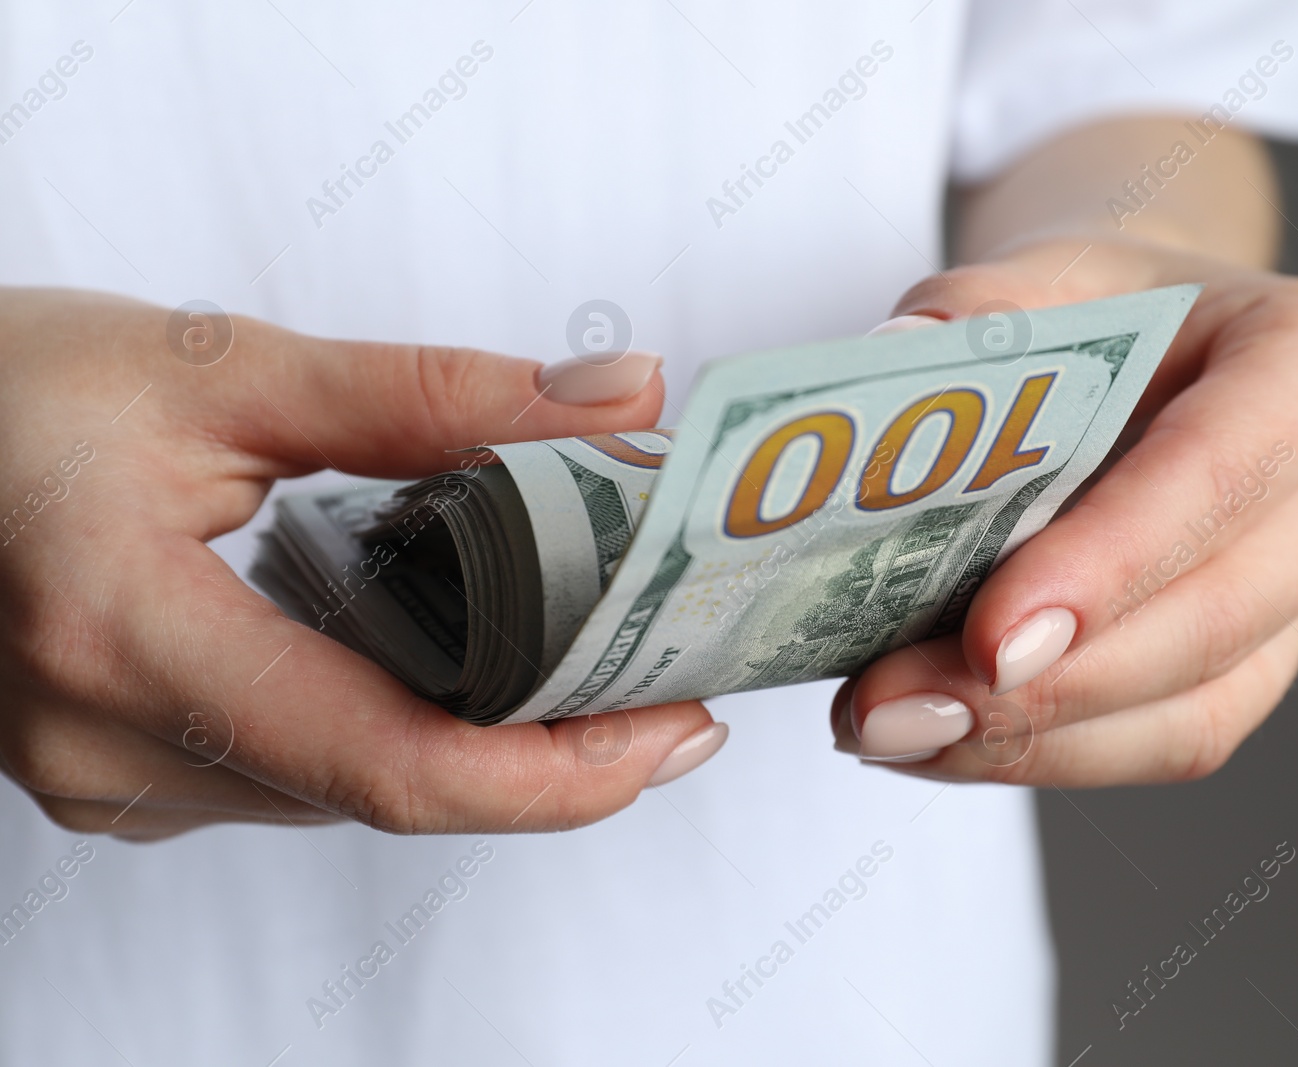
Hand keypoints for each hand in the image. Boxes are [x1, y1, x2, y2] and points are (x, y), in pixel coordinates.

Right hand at [0, 288, 723, 840]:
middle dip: (546, 754)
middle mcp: (111, 746)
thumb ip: (429, 390)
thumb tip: (609, 399)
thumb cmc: (2, 392)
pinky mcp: (122, 774)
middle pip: (387, 791)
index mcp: (126, 636)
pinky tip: (468, 674)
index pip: (388, 765)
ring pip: (347, 793)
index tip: (670, 727)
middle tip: (667, 685)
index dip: (556, 772)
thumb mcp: (220, 367)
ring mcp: (110, 778)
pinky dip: (398, 732)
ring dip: (478, 746)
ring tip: (594, 669)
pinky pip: (297, 778)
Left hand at [834, 237, 1297, 784]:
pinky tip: (936, 739)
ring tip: (890, 727)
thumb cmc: (1108, 307)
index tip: (993, 637)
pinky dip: (1045, 753)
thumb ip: (977, 306)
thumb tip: (894, 356)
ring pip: (1196, 707)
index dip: (1113, 562)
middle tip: (893, 705)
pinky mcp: (1262, 663)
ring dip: (1034, 738)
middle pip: (1215, 615)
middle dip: (1051, 683)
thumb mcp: (1044, 272)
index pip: (1226, 469)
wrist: (1154, 346)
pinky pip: (1167, 739)